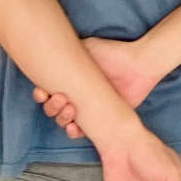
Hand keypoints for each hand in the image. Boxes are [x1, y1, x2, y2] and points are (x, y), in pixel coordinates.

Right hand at [33, 37, 169, 138]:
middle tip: (62, 98)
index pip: (47, 92)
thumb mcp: (88, 48)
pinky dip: (75, 132)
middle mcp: (76, 95)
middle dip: (52, 107)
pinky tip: (74, 128)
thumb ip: (69, 51)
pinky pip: (83, 132)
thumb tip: (51, 53)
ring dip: (62, 119)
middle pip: (53, 108)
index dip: (41, 95)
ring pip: (64, 121)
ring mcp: (88, 109)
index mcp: (70, 81)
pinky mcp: (102, 120)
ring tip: (71, 110)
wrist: (140, 64)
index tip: (42, 92)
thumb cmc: (114, 54)